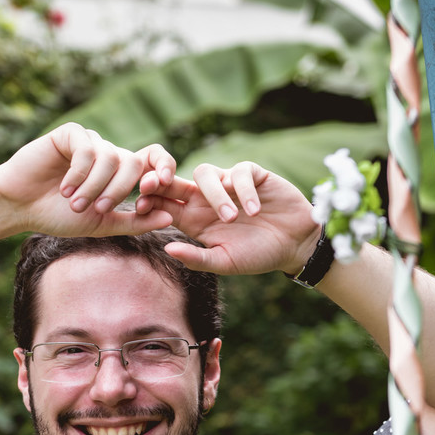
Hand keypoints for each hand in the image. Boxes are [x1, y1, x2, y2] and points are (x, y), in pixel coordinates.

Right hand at [0, 123, 176, 236]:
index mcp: (119, 173)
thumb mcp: (101, 223)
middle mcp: (107, 153)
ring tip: (75, 204)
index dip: (164, 166)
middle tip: (99, 209)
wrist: (19, 206)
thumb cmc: (58, 216)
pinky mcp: (70, 134)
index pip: (152, 159)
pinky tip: (64, 188)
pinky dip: (79, 173)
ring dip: (94, 186)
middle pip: (132, 161)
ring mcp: (89, 142)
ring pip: (110, 157)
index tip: (162, 185)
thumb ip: (134, 221)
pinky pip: (87, 149)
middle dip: (119, 189)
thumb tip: (170, 217)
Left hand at [138, 162, 319, 275]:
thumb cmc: (258, 256)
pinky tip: (255, 210)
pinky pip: (240, 172)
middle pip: (176, 180)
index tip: (139, 205)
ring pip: (206, 173)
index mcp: (194, 219)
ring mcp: (229, 185)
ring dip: (214, 194)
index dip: (149, 200)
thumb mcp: (225, 263)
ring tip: (231, 218)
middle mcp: (207, 199)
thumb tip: (168, 251)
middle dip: (162, 179)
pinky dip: (244, 189)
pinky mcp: (253, 176)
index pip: (164, 204)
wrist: (295, 245)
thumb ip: (198, 258)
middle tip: (154, 184)